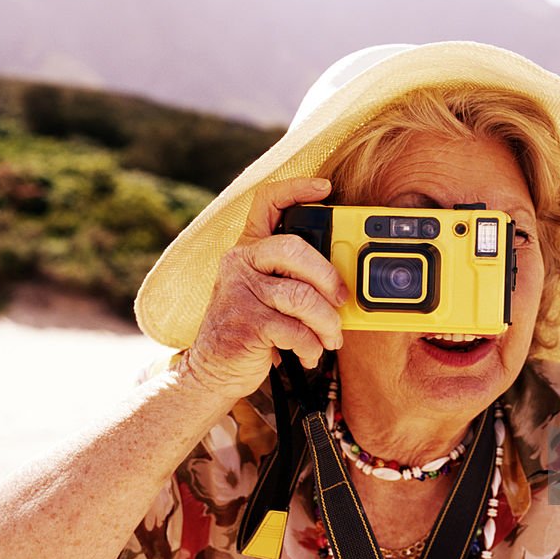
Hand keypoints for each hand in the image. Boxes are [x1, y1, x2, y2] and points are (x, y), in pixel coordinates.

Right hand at [182, 177, 347, 399]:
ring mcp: (239, 292)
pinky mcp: (245, 323)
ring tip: (331, 338)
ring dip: (327, 323)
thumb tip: (346, 282)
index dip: (296, 188)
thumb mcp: (268, 295)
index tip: (325, 188)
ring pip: (302, 297)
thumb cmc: (251, 330)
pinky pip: (295, 330)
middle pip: (295, 248)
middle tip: (342, 300)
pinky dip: (311, 346)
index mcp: (249, 249)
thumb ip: (295, 279)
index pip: (267, 202)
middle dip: (329, 276)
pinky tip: (309, 354)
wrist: (213, 370)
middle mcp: (240, 262)